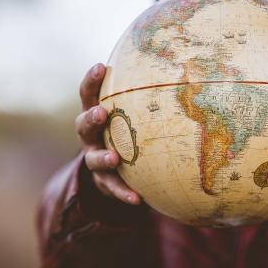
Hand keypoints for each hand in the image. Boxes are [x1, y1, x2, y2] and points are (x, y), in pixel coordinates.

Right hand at [75, 63, 140, 204]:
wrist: (115, 169)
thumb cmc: (129, 130)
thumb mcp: (132, 113)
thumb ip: (145, 96)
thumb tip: (184, 68)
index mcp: (96, 112)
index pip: (88, 93)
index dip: (91, 80)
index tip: (101, 67)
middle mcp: (91, 135)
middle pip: (83, 124)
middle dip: (91, 118)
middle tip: (100, 113)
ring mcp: (95, 158)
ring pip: (93, 158)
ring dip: (102, 157)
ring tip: (113, 158)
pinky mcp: (104, 182)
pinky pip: (112, 188)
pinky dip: (123, 193)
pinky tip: (137, 199)